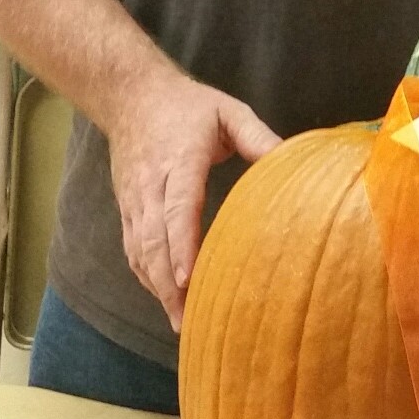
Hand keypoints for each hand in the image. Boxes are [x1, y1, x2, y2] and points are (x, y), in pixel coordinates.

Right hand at [107, 71, 279, 332]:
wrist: (132, 96)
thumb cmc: (188, 106)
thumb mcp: (228, 111)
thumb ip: (258, 136)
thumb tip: (292, 159)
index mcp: (179, 160)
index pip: (177, 206)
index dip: (181, 244)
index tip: (188, 278)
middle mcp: (151, 184)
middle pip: (153, 239)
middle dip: (167, 283)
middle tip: (188, 321)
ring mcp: (134, 199)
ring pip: (139, 250)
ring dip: (156, 288)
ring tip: (179, 321)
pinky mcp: (126, 208)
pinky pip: (132, 248)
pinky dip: (145, 276)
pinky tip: (163, 298)